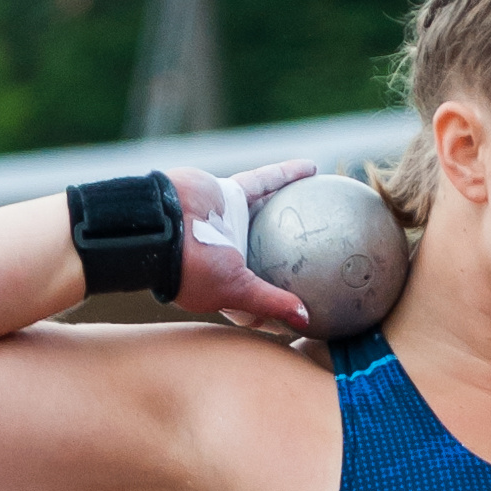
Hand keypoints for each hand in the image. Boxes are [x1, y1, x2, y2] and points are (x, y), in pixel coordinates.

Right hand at [167, 160, 316, 335]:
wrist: (158, 224)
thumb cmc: (193, 266)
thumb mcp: (236, 290)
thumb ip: (271, 303)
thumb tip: (307, 322)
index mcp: (231, 282)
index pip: (264, 296)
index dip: (286, 301)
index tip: (316, 305)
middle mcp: (232, 252)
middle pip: (273, 253)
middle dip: (298, 255)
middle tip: (331, 254)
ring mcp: (231, 221)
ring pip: (272, 213)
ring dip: (297, 207)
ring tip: (327, 205)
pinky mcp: (230, 192)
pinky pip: (265, 181)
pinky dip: (286, 173)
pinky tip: (313, 169)